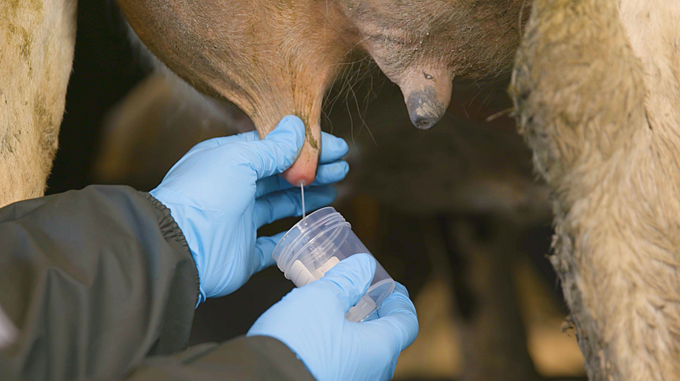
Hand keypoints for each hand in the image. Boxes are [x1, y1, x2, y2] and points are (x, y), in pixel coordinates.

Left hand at [150, 116, 348, 302]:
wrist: (181, 247)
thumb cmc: (205, 194)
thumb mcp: (240, 158)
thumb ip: (273, 147)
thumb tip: (297, 126)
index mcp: (228, 160)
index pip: (273, 147)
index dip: (306, 146)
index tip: (337, 147)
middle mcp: (233, 188)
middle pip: (280, 175)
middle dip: (312, 169)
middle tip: (342, 168)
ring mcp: (240, 221)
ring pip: (280, 204)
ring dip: (307, 196)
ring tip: (336, 188)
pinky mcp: (246, 253)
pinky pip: (276, 244)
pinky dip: (295, 235)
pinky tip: (315, 224)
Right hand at [247, 254, 418, 380]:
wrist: (260, 379)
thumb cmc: (296, 343)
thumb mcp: (322, 298)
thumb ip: (346, 279)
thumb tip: (363, 266)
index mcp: (380, 350)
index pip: (407, 323)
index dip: (400, 300)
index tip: (391, 286)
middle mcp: (371, 373)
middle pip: (386, 339)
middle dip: (376, 313)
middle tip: (360, 293)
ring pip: (364, 354)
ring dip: (356, 330)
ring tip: (335, 309)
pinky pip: (345, 365)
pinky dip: (340, 346)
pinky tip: (318, 332)